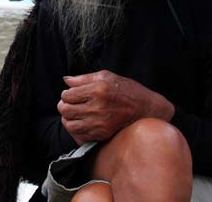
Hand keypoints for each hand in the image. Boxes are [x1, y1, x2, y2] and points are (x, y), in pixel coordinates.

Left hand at [57, 70, 173, 143]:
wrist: (148, 109)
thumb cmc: (128, 90)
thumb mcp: (107, 77)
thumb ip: (84, 78)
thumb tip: (66, 80)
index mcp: (98, 90)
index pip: (67, 95)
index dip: (66, 94)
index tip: (70, 94)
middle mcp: (98, 107)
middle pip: (66, 110)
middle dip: (63, 106)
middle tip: (68, 104)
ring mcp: (100, 123)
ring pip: (70, 125)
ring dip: (68, 119)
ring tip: (73, 114)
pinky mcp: (103, 134)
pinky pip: (80, 135)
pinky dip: (76, 130)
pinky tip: (81, 123)